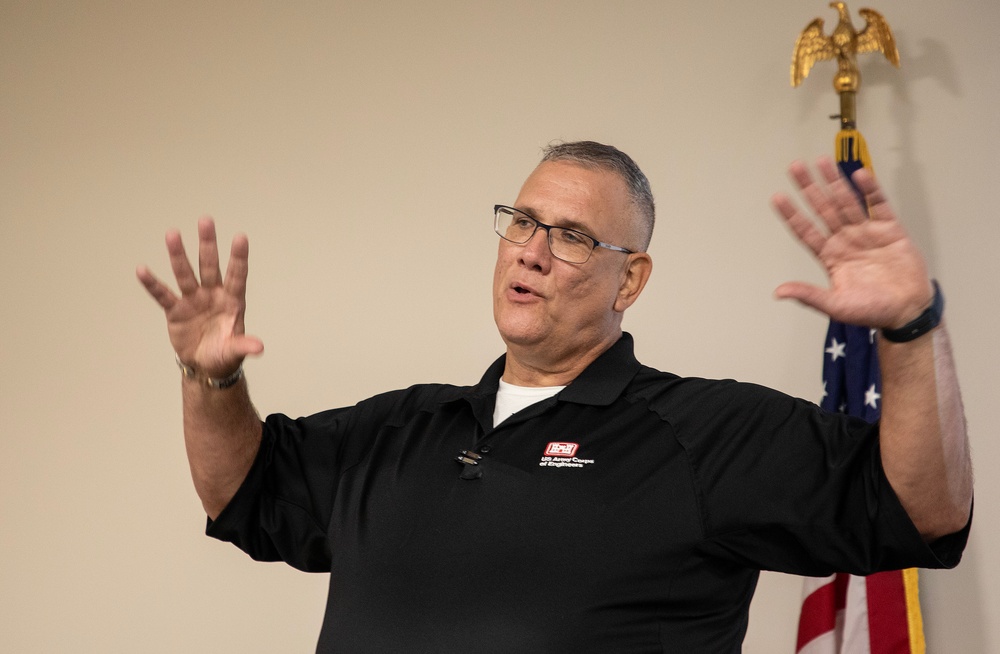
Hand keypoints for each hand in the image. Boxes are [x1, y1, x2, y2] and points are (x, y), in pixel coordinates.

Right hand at [137, 217, 262, 376]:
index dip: (238, 258)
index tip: (241, 237)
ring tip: (172, 233)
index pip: (237, 276)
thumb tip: (260, 347)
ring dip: (178, 255)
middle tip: (205, 220)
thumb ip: (244, 345)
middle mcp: (213, 295)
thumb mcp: (235, 351)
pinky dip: (152, 284)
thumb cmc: (225, 354)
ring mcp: (193, 300)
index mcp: (232, 301)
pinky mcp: (176, 311)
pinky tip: (142, 270)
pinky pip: (163, 295)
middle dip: (208, 245)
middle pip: (210, 266)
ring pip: (185, 274)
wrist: (205, 366)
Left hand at [771, 157, 933, 328]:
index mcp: (830, 256)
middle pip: (823, 209)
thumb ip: (809, 295)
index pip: (806, 230)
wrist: (907, 311)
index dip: (792, 214)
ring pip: (847, 201)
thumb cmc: (871, 310)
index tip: (777, 196)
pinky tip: (858, 174)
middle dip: (809, 188)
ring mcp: (867, 232)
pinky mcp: (890, 229)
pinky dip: (869, 190)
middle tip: (794, 166)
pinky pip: (878, 205)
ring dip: (834, 182)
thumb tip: (777, 292)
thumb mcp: (836, 306)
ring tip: (821, 161)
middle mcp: (845, 239)